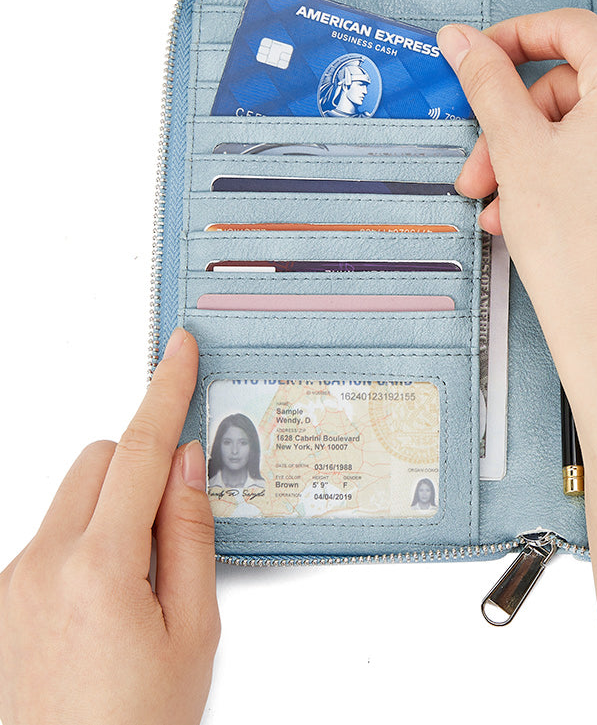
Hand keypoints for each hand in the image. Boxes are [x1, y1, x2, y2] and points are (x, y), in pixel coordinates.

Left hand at [0, 329, 218, 724]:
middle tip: (179, 513)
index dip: (165, 391)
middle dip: (141, 462)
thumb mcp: (192, 630)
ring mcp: (14, 583)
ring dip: (116, 507)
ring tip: (144, 582)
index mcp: (98, 567)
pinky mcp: (4, 601)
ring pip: (74, 498)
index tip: (179, 351)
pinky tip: (112, 602)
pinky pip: (53, 535)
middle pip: (97, 461)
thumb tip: (185, 466)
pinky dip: (90, 540)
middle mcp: (41, 565)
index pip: (139, 451)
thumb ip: (191, 534)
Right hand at [437, 10, 596, 440]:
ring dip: (538, 159)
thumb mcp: (516, 149)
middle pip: (577, 89)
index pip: (571, 31)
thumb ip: (488, 81)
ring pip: (593, 128)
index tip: (480, 58)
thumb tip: (464, 40)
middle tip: (480, 168)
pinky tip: (537, 209)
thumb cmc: (575, 249)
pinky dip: (575, 173)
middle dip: (518, 127)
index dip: (514, 39)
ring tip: (502, 203)